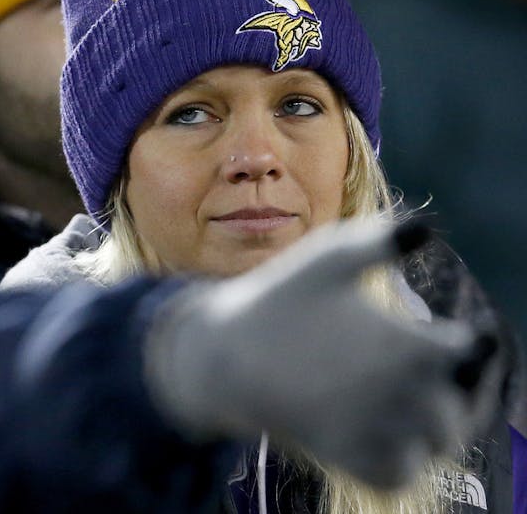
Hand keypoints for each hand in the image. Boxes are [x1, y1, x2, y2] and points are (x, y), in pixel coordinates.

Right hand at [145, 219, 496, 489]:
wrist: (223, 357)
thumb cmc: (279, 300)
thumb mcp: (328, 257)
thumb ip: (383, 239)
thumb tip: (428, 225)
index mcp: (410, 346)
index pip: (474, 352)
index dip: (471, 344)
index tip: (458, 337)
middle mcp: (405, 396)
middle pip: (464, 402)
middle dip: (460, 387)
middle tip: (446, 375)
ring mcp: (380, 434)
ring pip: (438, 442)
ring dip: (438, 424)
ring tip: (423, 402)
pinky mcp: (352, 461)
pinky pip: (400, 472)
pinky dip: (404, 459)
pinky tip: (390, 434)